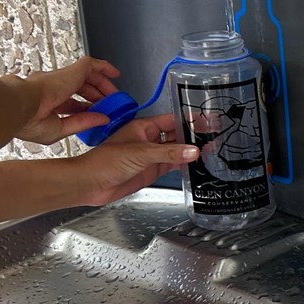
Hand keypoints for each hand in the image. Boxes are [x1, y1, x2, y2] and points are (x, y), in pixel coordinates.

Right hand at [15, 56, 120, 144]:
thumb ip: (82, 123)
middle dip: (96, 97)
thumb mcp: (60, 129)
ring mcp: (62, 78)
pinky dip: (104, 67)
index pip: (69, 104)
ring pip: (87, 76)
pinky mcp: (72, 71)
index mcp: (45, 103)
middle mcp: (53, 88)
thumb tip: (102, 119)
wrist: (20, 105)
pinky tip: (114, 73)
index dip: (85, 109)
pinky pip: (91, 64)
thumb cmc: (28, 121)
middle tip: (109, 105)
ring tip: (115, 95)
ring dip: (102, 85)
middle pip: (80, 89)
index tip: (97, 115)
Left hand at [73, 113, 198, 205]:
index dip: (188, 119)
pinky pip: (172, 164)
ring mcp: (151, 155)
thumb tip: (193, 150)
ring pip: (176, 150)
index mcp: (144, 127)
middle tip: (212, 134)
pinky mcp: (151, 170)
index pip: (171, 120)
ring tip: (209, 148)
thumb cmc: (106, 161)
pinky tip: (195, 163)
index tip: (205, 120)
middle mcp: (149, 139)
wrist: (91, 183)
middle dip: (192, 135)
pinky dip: (183, 163)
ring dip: (190, 150)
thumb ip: (169, 152)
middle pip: (176, 134)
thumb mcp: (141, 153)